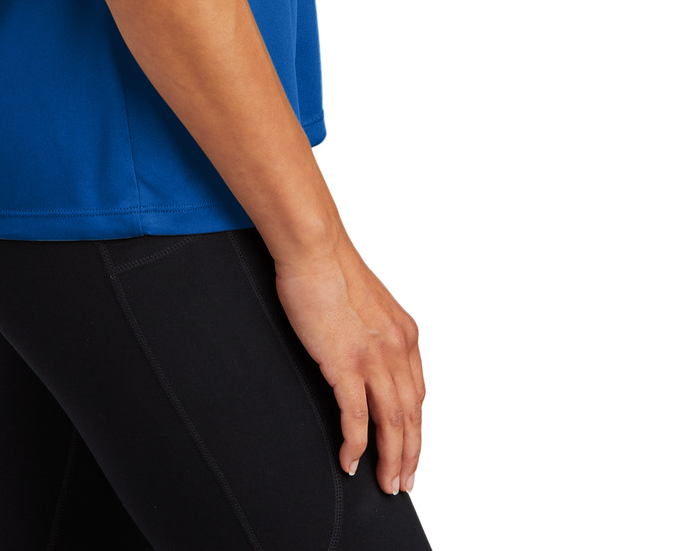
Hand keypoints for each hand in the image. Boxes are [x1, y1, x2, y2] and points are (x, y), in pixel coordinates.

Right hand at [273, 234, 424, 495]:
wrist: (314, 248)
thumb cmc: (330, 267)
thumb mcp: (366, 304)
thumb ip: (373, 333)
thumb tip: (362, 352)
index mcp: (404, 334)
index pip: (416, 393)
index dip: (415, 427)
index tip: (410, 448)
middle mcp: (397, 349)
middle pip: (411, 415)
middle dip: (409, 454)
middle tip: (403, 481)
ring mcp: (374, 358)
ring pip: (392, 423)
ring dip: (391, 459)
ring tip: (386, 483)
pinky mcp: (346, 363)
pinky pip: (356, 417)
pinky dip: (357, 444)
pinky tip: (351, 460)